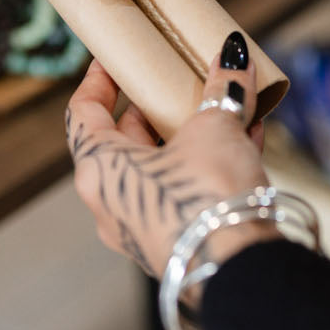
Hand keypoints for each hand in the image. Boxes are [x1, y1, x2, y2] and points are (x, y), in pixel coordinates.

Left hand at [66, 32, 277, 279]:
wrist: (241, 272)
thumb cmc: (206, 198)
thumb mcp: (214, 128)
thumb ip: (222, 90)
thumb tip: (232, 58)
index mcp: (100, 169)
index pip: (83, 114)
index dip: (97, 83)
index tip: (111, 62)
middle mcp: (111, 204)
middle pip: (124, 142)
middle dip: (154, 109)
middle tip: (175, 83)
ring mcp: (142, 229)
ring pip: (161, 169)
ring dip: (190, 137)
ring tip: (221, 107)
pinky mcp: (176, 244)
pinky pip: (186, 194)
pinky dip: (210, 166)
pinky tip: (246, 139)